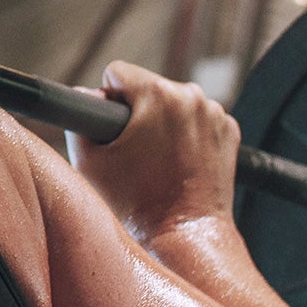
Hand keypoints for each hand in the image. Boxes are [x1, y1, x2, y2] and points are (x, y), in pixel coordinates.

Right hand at [67, 60, 239, 241]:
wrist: (183, 234)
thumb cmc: (137, 204)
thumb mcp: (88, 162)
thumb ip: (77, 120)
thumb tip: (84, 98)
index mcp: (157, 95)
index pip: (118, 72)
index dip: (106, 100)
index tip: (112, 129)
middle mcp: (191, 97)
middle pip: (148, 86)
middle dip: (137, 112)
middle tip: (133, 152)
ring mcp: (216, 114)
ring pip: (174, 102)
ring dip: (162, 122)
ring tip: (156, 161)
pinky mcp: (229, 131)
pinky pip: (197, 119)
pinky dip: (186, 134)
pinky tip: (178, 162)